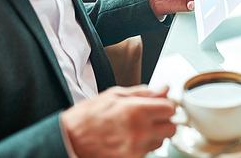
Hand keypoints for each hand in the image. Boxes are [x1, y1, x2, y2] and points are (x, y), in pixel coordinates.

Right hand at [61, 85, 176, 157]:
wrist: (69, 140)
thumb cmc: (88, 117)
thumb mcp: (115, 95)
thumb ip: (144, 92)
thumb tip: (164, 89)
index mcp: (137, 111)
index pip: (170, 109)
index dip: (166, 105)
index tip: (160, 104)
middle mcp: (139, 132)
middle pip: (171, 128)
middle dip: (164, 121)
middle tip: (152, 116)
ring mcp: (136, 150)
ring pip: (160, 142)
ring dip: (154, 134)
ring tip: (136, 128)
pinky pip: (147, 152)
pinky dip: (142, 145)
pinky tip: (128, 138)